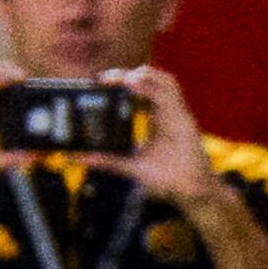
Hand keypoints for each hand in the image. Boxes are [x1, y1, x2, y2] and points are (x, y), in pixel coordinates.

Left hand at [101, 64, 215, 205]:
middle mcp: (169, 113)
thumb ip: (106, 160)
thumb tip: (76, 158)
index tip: (101, 84)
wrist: (191, 193)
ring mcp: (178, 115)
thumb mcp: (130, 167)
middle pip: (152, 83)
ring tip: (120, 77)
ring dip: (143, 76)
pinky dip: (151, 88)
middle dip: (128, 75)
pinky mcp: (184, 121)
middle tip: (104, 78)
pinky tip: (134, 84)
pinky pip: (169, 98)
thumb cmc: (166, 179)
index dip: (124, 84)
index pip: (141, 93)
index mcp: (158, 119)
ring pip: (165, 83)